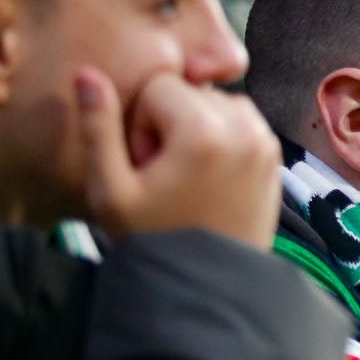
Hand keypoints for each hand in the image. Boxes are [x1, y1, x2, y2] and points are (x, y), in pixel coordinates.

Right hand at [75, 67, 281, 248]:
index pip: (159, 86)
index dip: (141, 123)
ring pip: (217, 105)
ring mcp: (265, 143)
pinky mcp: (274, 158)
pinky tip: (209, 181)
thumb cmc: (152, 240)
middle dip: (170, 124)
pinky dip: (222, 141)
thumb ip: (97, 127)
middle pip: (190, 93)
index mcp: (204, 131)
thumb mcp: (111, 189)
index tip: (146, 164)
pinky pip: (241, 126)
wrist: (206, 286)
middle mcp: (244, 128)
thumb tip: (85, 73)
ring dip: (197, 129)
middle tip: (164, 175)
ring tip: (186, 178)